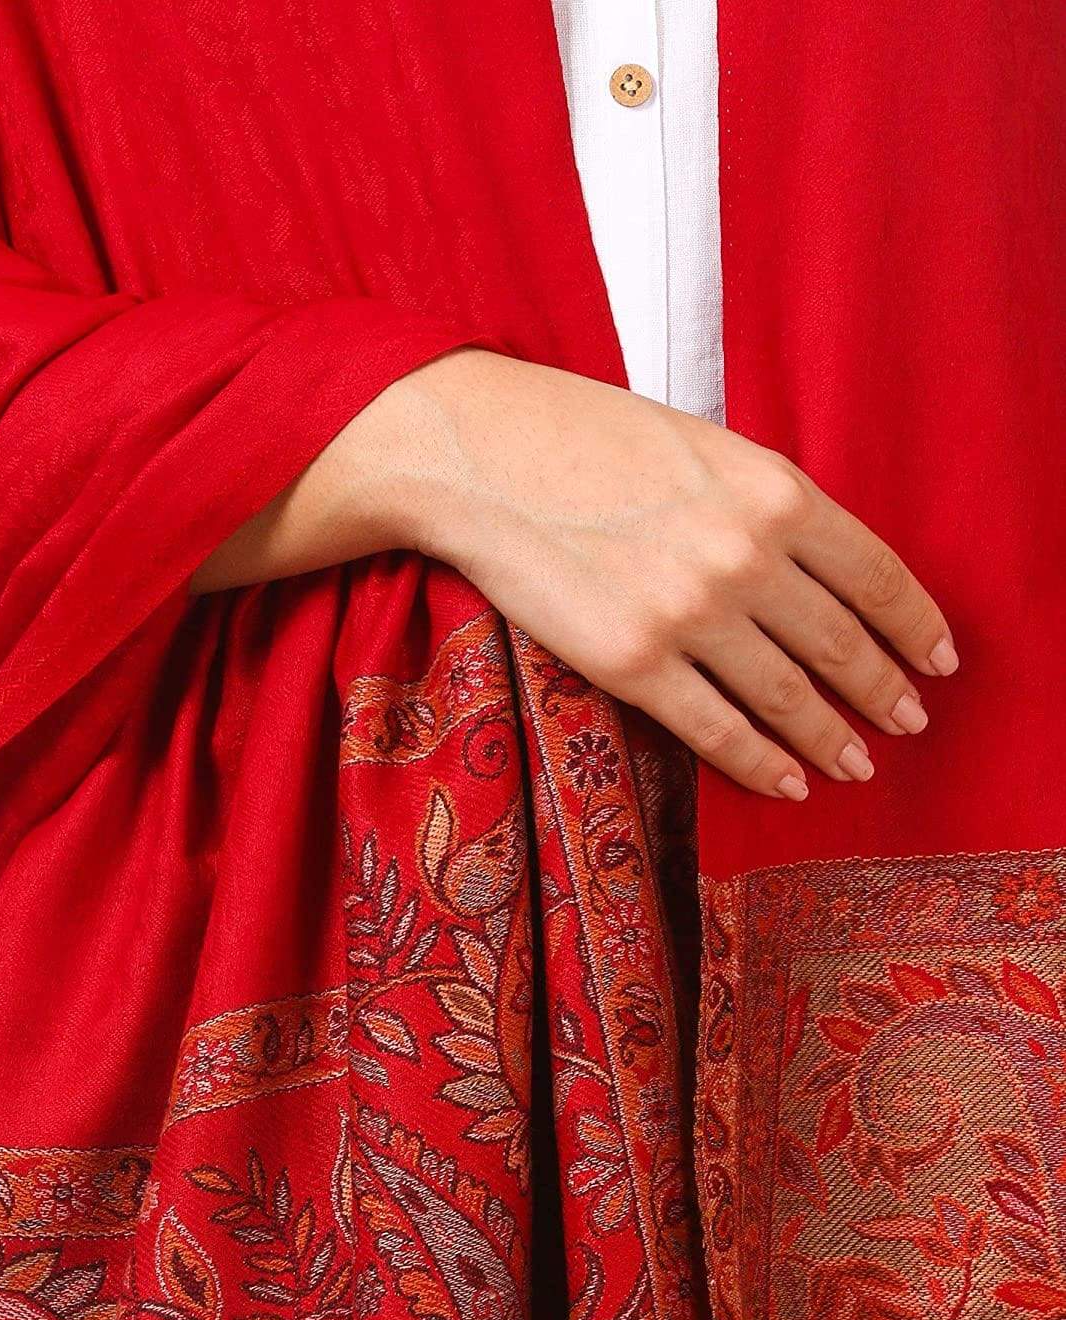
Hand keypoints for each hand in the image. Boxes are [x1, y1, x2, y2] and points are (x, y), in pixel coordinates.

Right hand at [193, 348, 957, 799]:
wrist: (479, 453)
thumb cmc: (584, 437)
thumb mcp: (702, 444)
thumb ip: (764, 502)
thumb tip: (816, 568)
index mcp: (774, 489)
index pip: (878, 574)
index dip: (919, 626)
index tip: (939, 660)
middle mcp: (745, 555)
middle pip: (843, 644)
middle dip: (884, 691)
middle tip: (907, 721)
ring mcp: (690, 614)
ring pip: (789, 698)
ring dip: (832, 739)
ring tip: (857, 763)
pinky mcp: (632, 663)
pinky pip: (719, 731)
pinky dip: (764, 764)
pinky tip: (789, 783)